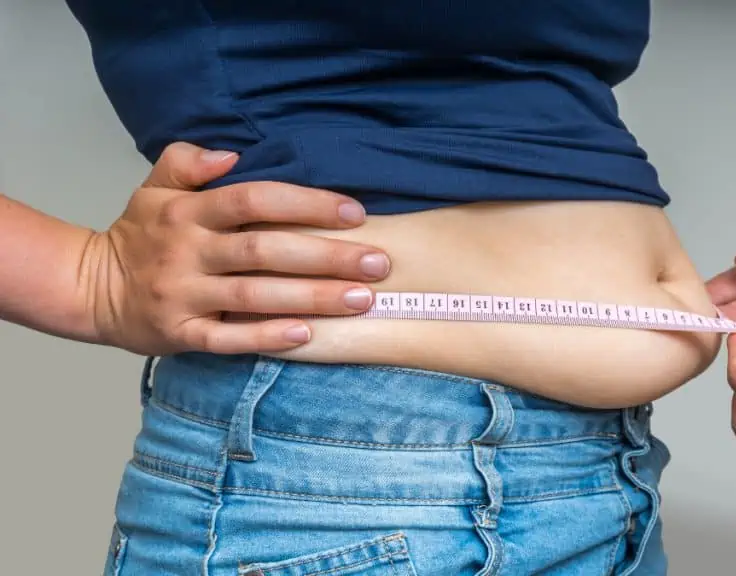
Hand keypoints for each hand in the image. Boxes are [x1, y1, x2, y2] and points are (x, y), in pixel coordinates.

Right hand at [90, 142, 390, 354]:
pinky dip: (267, 337)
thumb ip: (187, 161)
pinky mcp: (180, 334)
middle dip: (327, 256)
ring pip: (255, 296)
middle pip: (265, 250)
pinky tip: (307, 335)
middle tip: (378, 263)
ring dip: (312, 298)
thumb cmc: (140, 236)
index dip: (306, 203)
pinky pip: (228, 338)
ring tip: (362, 299)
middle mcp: (188, 252)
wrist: (91, 290)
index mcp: (188, 212)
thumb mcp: (154, 188)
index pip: (255, 199)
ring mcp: (184, 295)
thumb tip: (229, 152)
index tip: (355, 212)